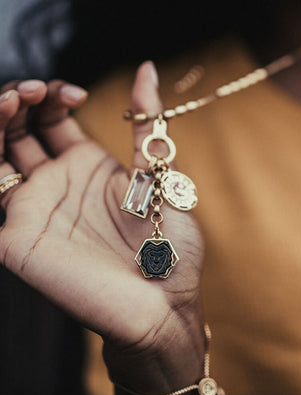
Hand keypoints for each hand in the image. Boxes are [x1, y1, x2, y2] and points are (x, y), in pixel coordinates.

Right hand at [0, 62, 204, 392]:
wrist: (165, 305)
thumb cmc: (171, 250)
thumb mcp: (161, 176)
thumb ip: (146, 125)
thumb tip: (147, 69)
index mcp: (91, 171)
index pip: (54, 120)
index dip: (53, 97)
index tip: (74, 92)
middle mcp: (59, 188)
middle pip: (18, 131)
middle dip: (18, 101)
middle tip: (34, 91)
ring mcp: (36, 212)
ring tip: (14, 99)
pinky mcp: (18, 239)